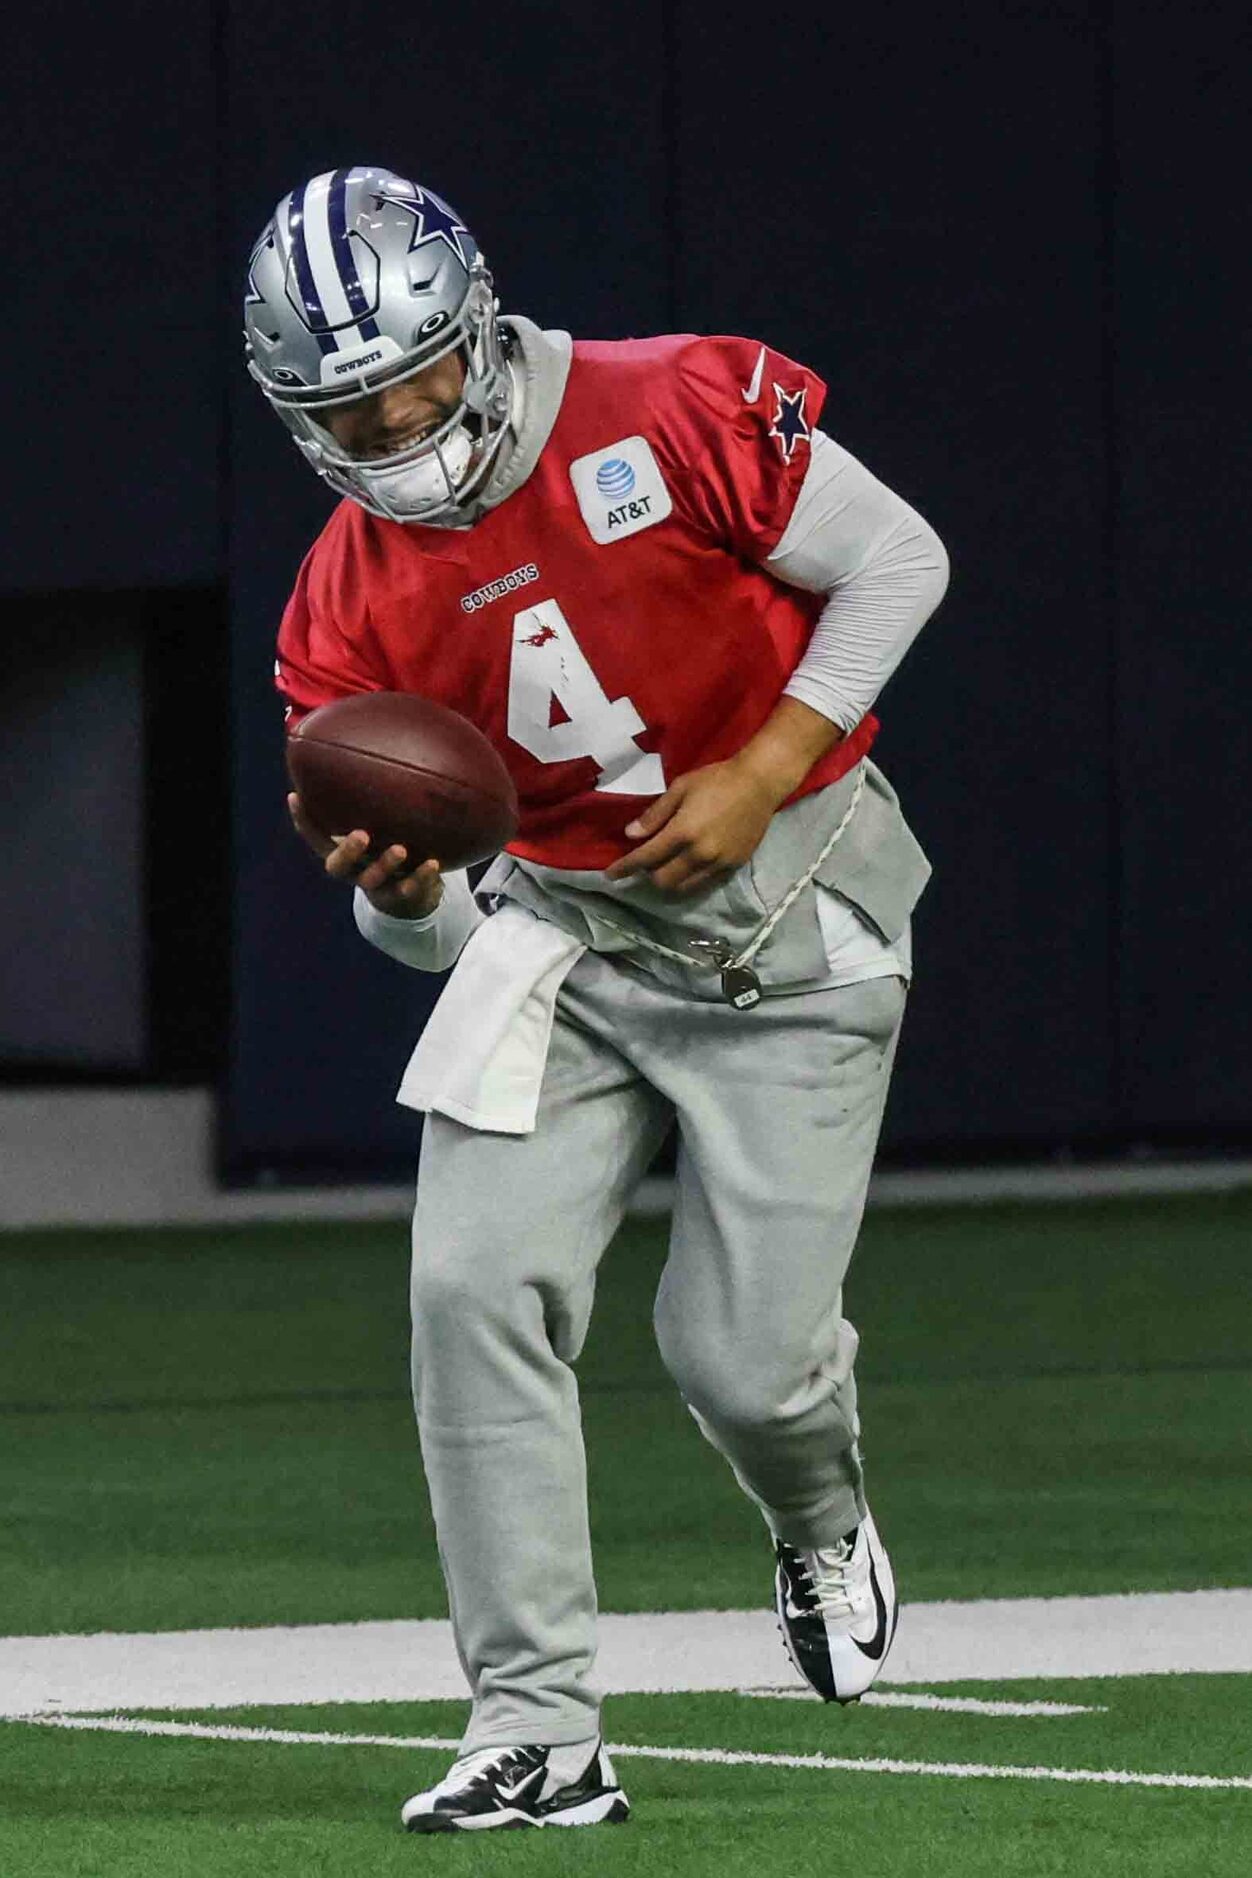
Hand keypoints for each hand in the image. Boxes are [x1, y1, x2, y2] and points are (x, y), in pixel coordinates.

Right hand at [286, 793, 442, 918]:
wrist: (408, 892)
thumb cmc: (389, 841)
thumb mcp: (381, 817)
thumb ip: (376, 788)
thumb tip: (382, 736)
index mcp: (341, 849)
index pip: (314, 835)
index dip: (302, 818)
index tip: (295, 796)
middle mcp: (353, 869)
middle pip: (337, 865)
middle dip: (348, 850)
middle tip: (361, 833)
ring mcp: (375, 886)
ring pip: (372, 879)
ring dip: (385, 864)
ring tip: (401, 849)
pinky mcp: (400, 897)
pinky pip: (409, 889)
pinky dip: (421, 878)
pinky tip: (433, 862)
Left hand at [602, 757, 783, 894]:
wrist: (759, 783)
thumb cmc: (716, 779)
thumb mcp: (680, 788)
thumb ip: (655, 815)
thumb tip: (631, 834)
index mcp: (682, 832)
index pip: (646, 858)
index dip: (625, 868)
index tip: (610, 875)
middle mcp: (699, 854)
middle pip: (663, 881)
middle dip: (649, 875)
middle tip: (648, 860)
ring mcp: (718, 863)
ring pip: (684, 887)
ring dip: (670, 881)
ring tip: (667, 866)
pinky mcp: (734, 866)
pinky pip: (704, 883)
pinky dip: (691, 879)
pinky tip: (688, 866)